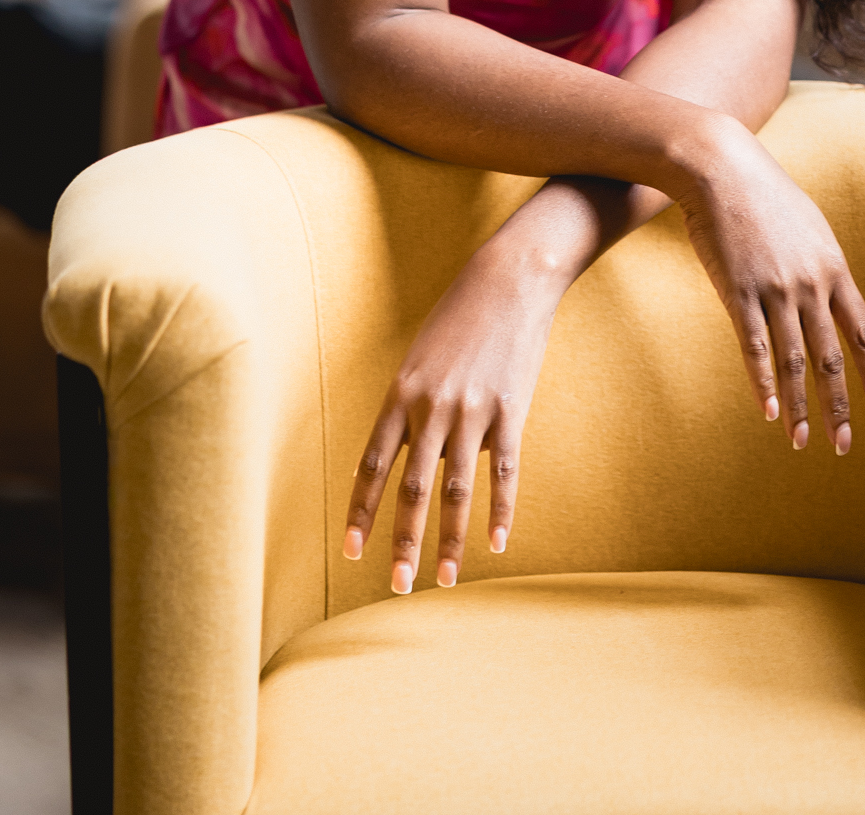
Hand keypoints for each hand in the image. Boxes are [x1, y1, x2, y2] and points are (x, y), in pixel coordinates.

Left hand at [342, 241, 561, 593]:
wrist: (508, 280)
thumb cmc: (460, 318)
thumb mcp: (421, 359)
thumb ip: (414, 410)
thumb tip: (413, 460)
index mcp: (401, 394)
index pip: (372, 465)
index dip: (362, 511)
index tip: (353, 551)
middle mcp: (432, 407)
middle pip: (411, 489)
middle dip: (403, 541)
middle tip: (397, 584)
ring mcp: (473, 410)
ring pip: (456, 490)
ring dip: (449, 540)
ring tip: (443, 579)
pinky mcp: (511, 410)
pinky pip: (504, 471)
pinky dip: (501, 510)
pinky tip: (498, 542)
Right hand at [674, 117, 864, 450]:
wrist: (722, 168)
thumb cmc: (764, 195)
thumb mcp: (810, 227)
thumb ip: (823, 266)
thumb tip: (831, 296)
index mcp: (834, 269)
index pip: (863, 335)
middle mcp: (810, 284)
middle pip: (831, 358)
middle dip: (840, 406)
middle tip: (843, 445)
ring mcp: (775, 289)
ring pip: (793, 362)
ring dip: (799, 407)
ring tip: (802, 441)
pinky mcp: (738, 291)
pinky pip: (754, 348)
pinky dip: (762, 384)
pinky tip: (767, 412)